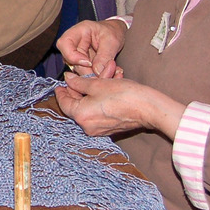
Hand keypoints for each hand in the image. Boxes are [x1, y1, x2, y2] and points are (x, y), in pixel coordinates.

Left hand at [55, 73, 183, 138]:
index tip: (60, 84)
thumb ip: (78, 82)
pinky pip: (98, 114)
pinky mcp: (109, 129)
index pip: (64, 103)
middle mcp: (87, 127)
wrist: (148, 108)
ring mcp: (99, 130)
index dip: (62, 91)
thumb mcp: (97, 84)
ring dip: (90, 94)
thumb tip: (68, 79)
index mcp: (80, 116)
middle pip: (76, 106)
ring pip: (88, 108)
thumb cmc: (123, 95)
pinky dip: (99, 102)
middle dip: (79, 90)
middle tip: (80, 78)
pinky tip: (105, 90)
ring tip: (97, 80)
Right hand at [56, 19, 125, 78]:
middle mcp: (73, 43)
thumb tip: (97, 71)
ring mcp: (76, 54)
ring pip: (76, 69)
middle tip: (103, 74)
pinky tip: (105, 73)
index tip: (89, 63)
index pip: (64, 44)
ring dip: (91, 75)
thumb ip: (104, 56)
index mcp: (77, 31)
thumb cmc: (113, 32)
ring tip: (108, 72)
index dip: (72, 56)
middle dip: (86, 70)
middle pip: (69, 60)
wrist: (116, 34)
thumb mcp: (112, 41)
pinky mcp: (80, 63)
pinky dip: (94, 76)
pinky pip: (84, 73)